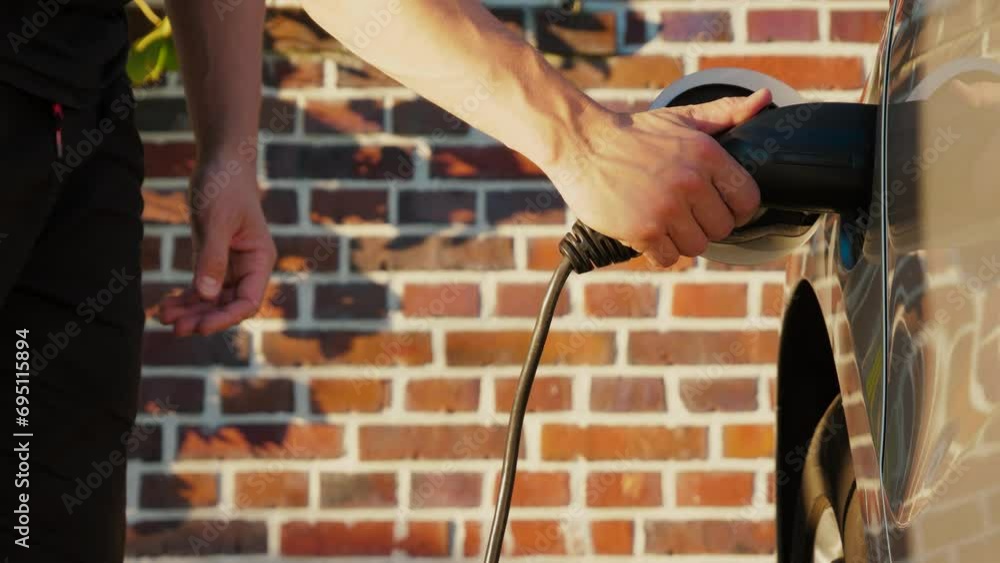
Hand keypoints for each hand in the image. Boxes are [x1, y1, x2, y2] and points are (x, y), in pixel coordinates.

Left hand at [157, 154, 276, 335]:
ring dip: (190, 311)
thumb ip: (212, 259)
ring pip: (212, 300)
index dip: (225, 318)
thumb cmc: (225, 186)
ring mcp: (230, 264)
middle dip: (202, 318)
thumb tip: (205, 296)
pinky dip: (185, 298)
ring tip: (163, 317)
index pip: (247, 301)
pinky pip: (200, 287)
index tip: (199, 327)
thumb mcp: (216, 221)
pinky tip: (166, 305)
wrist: (221, 161)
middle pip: (228, 305)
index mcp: (259, 259)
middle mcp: (248, 267)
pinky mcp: (212, 258)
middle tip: (173, 327)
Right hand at [543, 89, 771, 266]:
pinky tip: (647, 233)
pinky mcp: (642, 230)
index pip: (747, 200)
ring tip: (664, 223)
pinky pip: (667, 258)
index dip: (735, 209)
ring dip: (681, 240)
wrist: (582, 143)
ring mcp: (666, 209)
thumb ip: (725, 113)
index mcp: (707, 155)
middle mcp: (690, 182)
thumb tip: (765, 99)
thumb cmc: (633, 134)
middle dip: (704, 225)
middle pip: (721, 229)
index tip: (719, 209)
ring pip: (696, 247)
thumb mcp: (682, 117)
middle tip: (684, 214)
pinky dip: (657, 251)